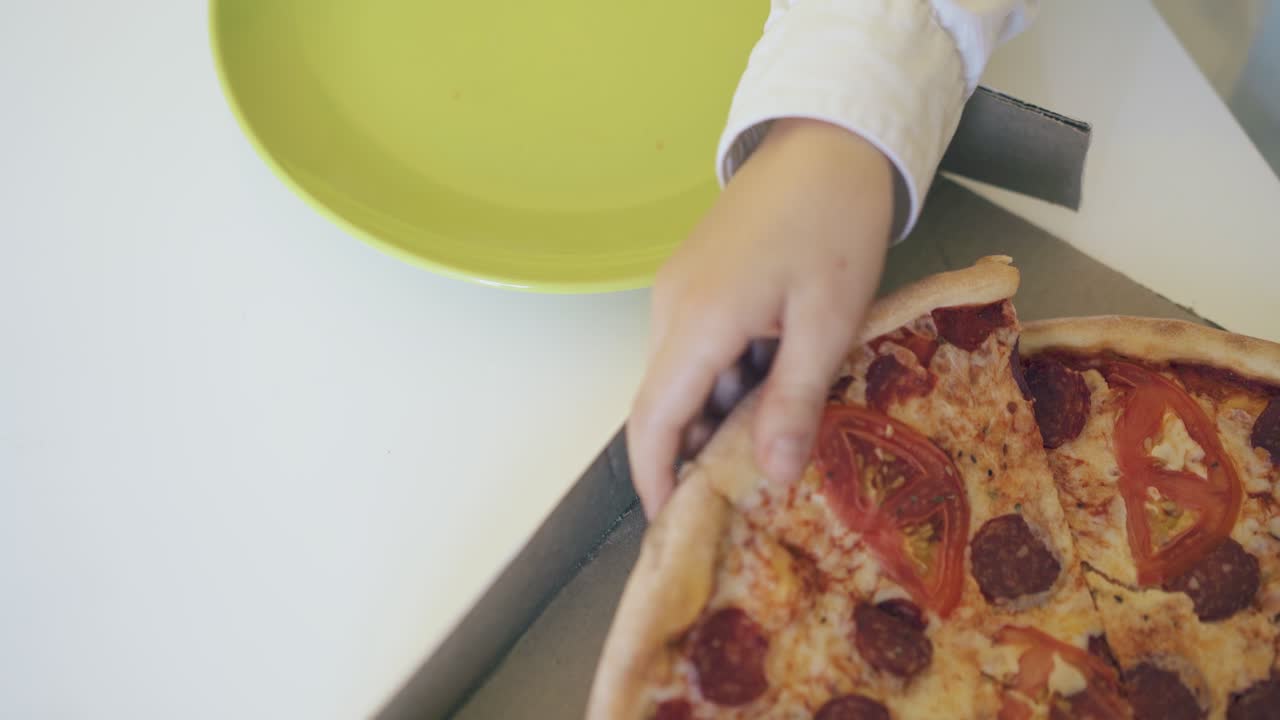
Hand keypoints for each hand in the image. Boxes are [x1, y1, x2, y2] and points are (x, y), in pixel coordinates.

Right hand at [628, 118, 895, 517]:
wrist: (831, 138)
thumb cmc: (836, 222)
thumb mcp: (828, 320)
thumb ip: (793, 399)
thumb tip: (769, 474)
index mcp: (699, 320)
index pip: (653, 419)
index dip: (656, 478)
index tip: (676, 524)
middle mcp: (672, 307)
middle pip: (663, 401)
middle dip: (690, 454)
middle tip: (738, 499)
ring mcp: (680, 289)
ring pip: (683, 375)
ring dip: (716, 415)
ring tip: (770, 448)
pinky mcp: (697, 278)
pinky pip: (697, 346)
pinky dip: (725, 379)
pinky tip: (773, 388)